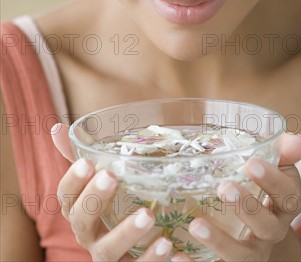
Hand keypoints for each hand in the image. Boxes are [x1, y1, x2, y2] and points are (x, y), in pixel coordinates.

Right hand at [51, 124, 191, 261]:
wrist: (135, 251)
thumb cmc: (114, 207)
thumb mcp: (100, 181)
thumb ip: (80, 157)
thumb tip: (55, 128)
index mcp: (80, 211)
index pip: (66, 197)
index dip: (73, 180)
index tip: (88, 162)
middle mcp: (89, 235)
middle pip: (81, 221)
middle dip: (94, 199)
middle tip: (111, 176)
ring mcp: (109, 256)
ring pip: (108, 251)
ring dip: (126, 232)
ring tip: (148, 214)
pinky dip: (152, 259)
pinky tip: (168, 244)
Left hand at [183, 132, 300, 261]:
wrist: (250, 226)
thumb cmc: (259, 185)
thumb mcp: (271, 166)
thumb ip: (281, 152)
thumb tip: (297, 140)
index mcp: (285, 204)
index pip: (289, 195)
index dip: (273, 180)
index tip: (251, 163)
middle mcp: (272, 231)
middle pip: (268, 227)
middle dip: (248, 208)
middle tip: (224, 187)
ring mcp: (252, 252)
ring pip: (244, 256)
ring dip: (220, 242)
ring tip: (195, 224)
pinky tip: (177, 254)